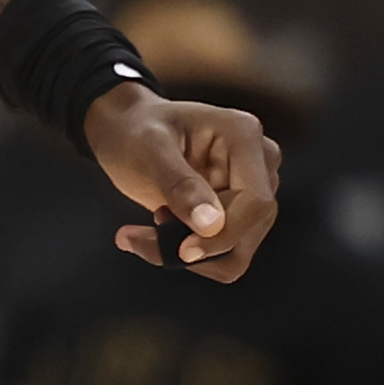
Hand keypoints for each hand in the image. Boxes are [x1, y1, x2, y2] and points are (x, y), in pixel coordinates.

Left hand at [89, 84, 280, 278]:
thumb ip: (179, 185)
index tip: (184, 251)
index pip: (256, 201)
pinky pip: (220, 251)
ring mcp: (249, 190)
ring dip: (186, 255)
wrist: (125, 131)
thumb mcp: (149, 150)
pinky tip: (150, 238)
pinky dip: (184, 254)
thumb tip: (211, 225)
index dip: (225, 234)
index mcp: (244, 136)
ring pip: (236, 248)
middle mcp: (258, 163)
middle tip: (140, 238)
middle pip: (248, 228)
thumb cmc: (136, 129)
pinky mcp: (234, 212)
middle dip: (196, 246)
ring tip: (140, 236)